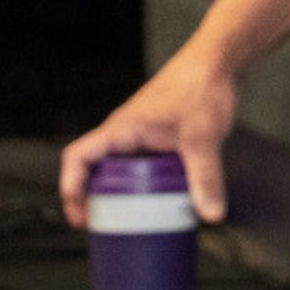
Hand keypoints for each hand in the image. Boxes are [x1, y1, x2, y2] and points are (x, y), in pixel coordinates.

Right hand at [61, 50, 236, 228]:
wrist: (218, 62)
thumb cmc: (200, 85)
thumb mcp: (202, 137)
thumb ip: (206, 176)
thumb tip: (210, 213)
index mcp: (122, 129)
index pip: (78, 157)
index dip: (71, 188)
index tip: (80, 216)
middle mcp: (125, 132)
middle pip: (94, 170)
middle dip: (94, 200)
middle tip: (104, 227)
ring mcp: (141, 135)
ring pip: (118, 170)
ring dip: (120, 194)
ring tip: (131, 221)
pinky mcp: (158, 138)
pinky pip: (139, 167)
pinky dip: (142, 186)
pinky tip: (162, 201)